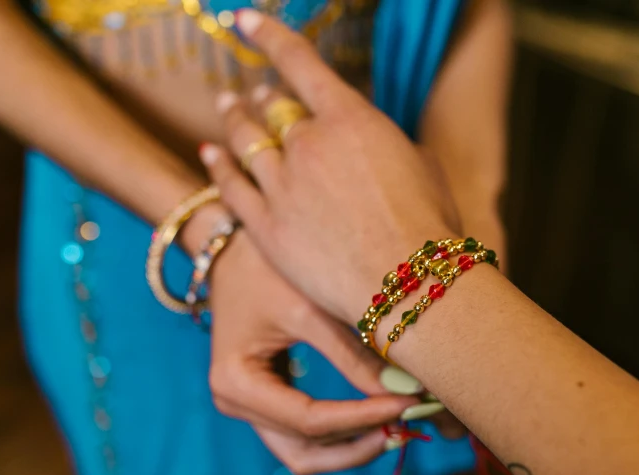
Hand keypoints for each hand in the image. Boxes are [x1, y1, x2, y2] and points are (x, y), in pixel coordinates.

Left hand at [201, 10, 454, 324]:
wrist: (407, 285)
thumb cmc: (428, 227)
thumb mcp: (420, 166)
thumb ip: (384, 144)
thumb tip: (367, 143)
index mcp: (350, 119)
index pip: (299, 64)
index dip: (269, 36)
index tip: (246, 20)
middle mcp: (307, 143)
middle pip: (272, 109)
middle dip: (263, 96)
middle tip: (253, 93)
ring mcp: (281, 185)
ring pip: (245, 141)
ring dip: (234, 120)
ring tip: (225, 107)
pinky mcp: (265, 226)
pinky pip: (231, 187)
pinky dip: (218, 166)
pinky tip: (209, 153)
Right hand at [208, 232, 417, 474]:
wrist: (235, 246)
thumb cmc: (267, 266)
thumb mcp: (311, 307)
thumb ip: (355, 355)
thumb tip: (408, 393)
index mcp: (236, 382)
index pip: (310, 420)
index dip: (363, 418)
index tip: (410, 405)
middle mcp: (234, 402)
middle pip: (305, 450)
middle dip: (359, 444)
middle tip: (409, 425)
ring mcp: (247, 405)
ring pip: (306, 451)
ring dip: (352, 445)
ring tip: (400, 425)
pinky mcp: (265, 398)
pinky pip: (305, 432)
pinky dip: (342, 429)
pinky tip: (380, 413)